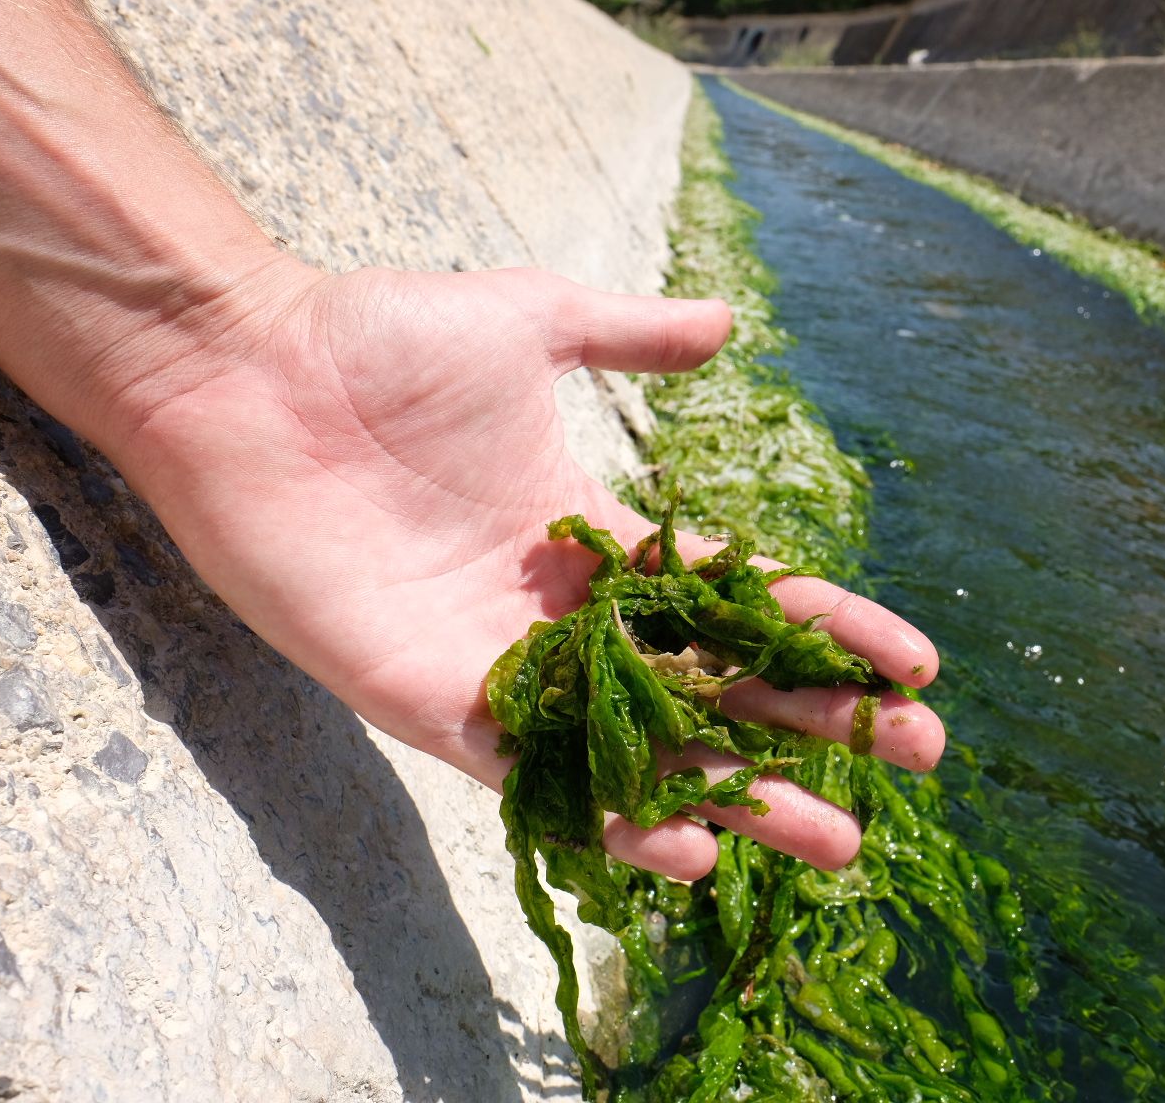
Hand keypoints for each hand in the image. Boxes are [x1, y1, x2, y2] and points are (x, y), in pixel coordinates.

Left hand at [113, 262, 944, 880]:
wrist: (245, 374)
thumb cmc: (379, 342)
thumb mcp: (532, 321)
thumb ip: (630, 336)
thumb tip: (729, 323)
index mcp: (598, 538)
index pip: (740, 599)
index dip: (829, 630)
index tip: (918, 665)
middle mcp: (567, 616)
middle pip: (716, 688)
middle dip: (816, 726)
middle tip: (916, 761)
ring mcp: (505, 667)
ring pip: (645, 751)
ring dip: (739, 798)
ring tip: (834, 838)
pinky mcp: (434, 703)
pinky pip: (536, 777)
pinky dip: (612, 815)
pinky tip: (691, 844)